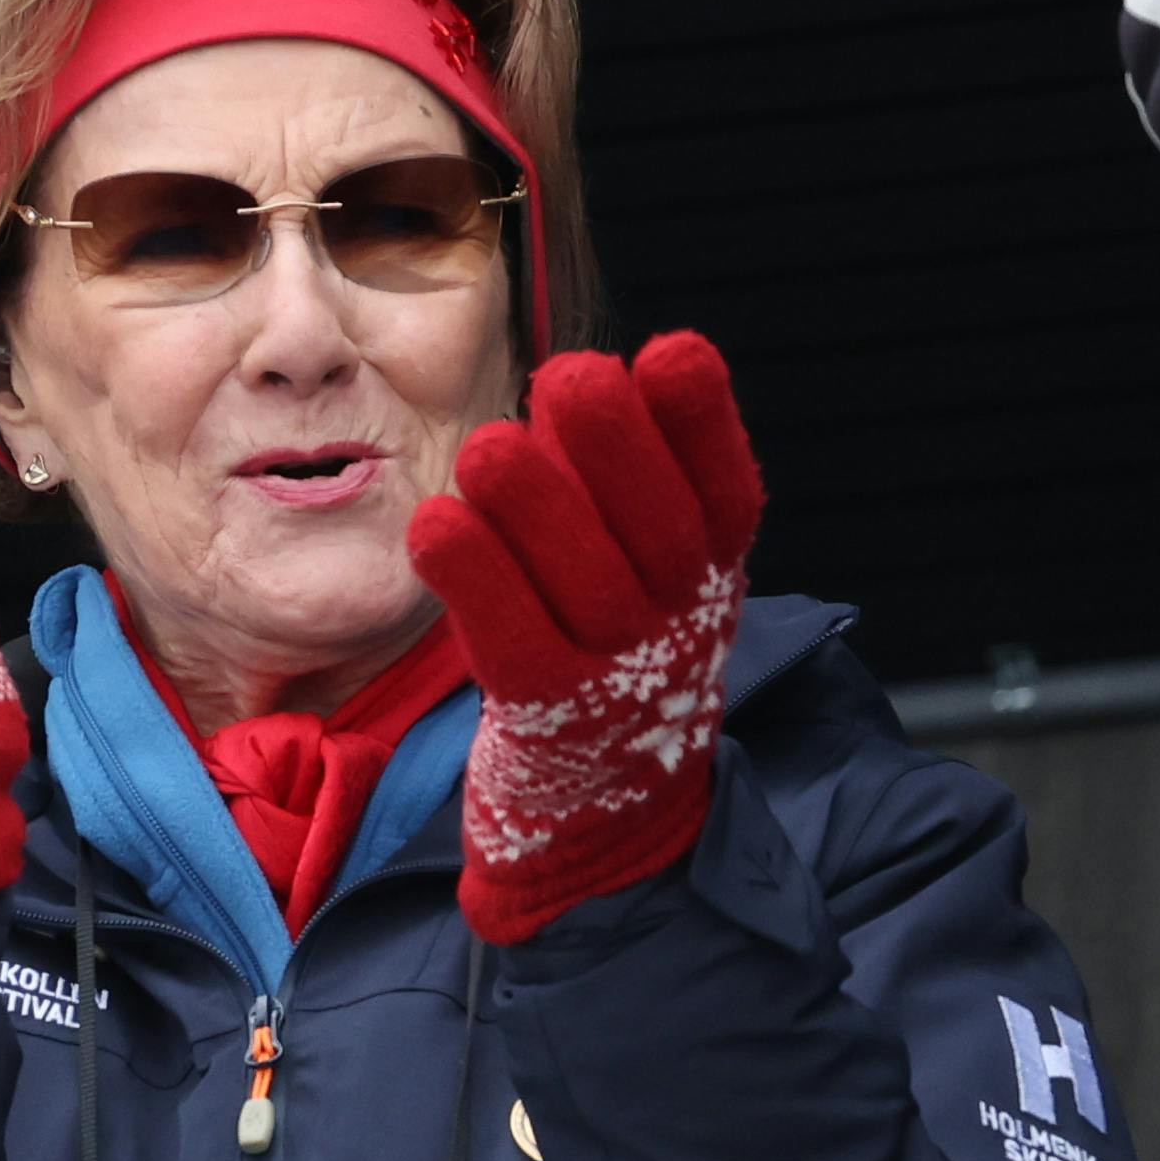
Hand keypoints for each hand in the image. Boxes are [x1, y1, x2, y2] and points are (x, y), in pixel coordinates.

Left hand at [407, 335, 766, 944]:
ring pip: (586, 585)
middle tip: (573, 374)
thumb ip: (597, 471)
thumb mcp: (628, 555)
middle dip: (619, 448)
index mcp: (709, 567)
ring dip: (538, 509)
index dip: (703, 425)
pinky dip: (477, 581)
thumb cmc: (602, 638)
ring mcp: (618, 675)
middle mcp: (680, 620)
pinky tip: (436, 524)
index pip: (722, 492)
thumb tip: (567, 375)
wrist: (602, 805)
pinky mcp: (547, 718)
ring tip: (490, 446)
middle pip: (661, 530)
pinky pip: (514, 643)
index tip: (673, 355)